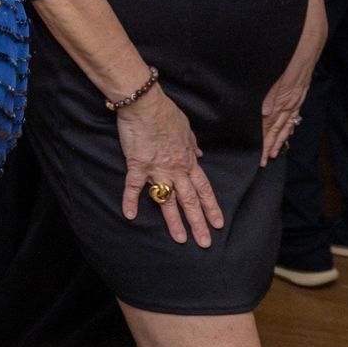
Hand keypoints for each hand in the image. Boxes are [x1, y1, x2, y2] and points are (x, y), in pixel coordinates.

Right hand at [116, 87, 223, 246]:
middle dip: (198, 223)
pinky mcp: (138, 165)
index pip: (203, 189)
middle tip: (205, 242)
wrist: (145, 104)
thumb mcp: (186, 128)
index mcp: (188, 161)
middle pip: (190, 200)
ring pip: (168, 200)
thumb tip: (199, 154)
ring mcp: (157, 169)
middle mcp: (176, 169)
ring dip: (174, 221)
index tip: (218, 223)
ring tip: (180, 239)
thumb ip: (192, 145)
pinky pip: (134, 187)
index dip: (211, 207)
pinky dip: (130, 201)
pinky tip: (129, 215)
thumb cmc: (166, 113)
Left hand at [260, 46, 316, 167]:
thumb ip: (270, 94)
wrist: (305, 43)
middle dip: (270, 144)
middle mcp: (290, 101)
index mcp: (282, 98)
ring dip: (279, 139)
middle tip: (263, 160)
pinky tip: (285, 133)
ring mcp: (295, 98)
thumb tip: (264, 113)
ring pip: (286, 124)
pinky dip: (288, 126)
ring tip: (273, 153)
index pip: (271, 124)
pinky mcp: (298, 93)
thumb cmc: (287, 55)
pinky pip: (293, 114)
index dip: (264, 139)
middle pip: (278, 128)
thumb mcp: (276, 74)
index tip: (258, 152)